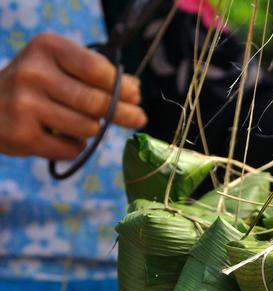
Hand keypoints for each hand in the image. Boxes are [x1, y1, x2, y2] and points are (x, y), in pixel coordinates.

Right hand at [0, 33, 146, 159]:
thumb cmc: (35, 83)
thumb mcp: (59, 65)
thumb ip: (96, 74)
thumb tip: (134, 88)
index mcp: (47, 48)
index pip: (96, 69)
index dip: (121, 86)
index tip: (136, 96)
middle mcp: (33, 73)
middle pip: (95, 102)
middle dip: (123, 113)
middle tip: (138, 118)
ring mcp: (24, 105)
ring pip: (87, 128)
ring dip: (93, 130)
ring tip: (81, 123)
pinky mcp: (22, 135)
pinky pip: (71, 149)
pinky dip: (75, 147)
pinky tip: (64, 137)